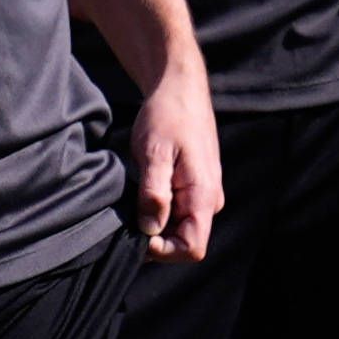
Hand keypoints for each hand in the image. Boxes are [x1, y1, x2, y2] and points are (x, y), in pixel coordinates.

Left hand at [128, 66, 221, 261]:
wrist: (179, 88)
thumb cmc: (168, 116)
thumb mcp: (154, 153)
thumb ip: (154, 194)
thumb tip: (150, 229)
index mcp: (204, 195)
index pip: (192, 248)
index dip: (164, 250)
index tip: (138, 232)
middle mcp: (210, 200)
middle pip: (184, 241)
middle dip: (156, 237)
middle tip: (128, 213)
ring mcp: (204, 194)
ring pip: (180, 228)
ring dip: (155, 222)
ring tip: (135, 196)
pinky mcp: (195, 187)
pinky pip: (178, 212)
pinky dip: (158, 210)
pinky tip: (142, 190)